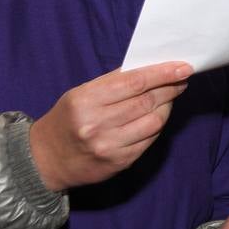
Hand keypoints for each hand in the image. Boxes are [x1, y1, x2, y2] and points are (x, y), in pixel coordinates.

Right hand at [29, 61, 192, 191]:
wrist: (46, 159)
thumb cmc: (67, 120)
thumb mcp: (80, 94)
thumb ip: (113, 83)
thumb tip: (151, 69)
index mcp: (85, 101)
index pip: (134, 82)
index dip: (162, 73)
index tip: (183, 67)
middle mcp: (97, 124)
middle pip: (147, 101)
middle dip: (170, 87)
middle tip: (181, 78)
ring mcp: (110, 145)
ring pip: (154, 121)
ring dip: (168, 106)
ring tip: (170, 96)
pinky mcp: (120, 161)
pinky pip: (150, 139)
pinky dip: (158, 125)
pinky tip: (157, 116)